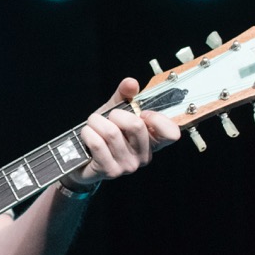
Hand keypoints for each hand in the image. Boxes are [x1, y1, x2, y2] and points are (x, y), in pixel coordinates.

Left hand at [63, 77, 180, 189]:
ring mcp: (128, 165)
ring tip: (92, 124)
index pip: (171, 133)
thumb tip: (131, 83)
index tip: (143, 113)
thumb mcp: (115, 112)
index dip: (157, 119)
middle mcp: (144, 156)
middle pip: (135, 125)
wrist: (82, 158)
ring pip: (111, 132)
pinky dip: (88, 133)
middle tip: (108, 117)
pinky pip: (97, 143)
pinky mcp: (110, 171)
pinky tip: (87, 134)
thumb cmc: (104, 134)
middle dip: (115, 114)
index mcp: (152, 141)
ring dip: (96, 122)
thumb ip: (124, 96)